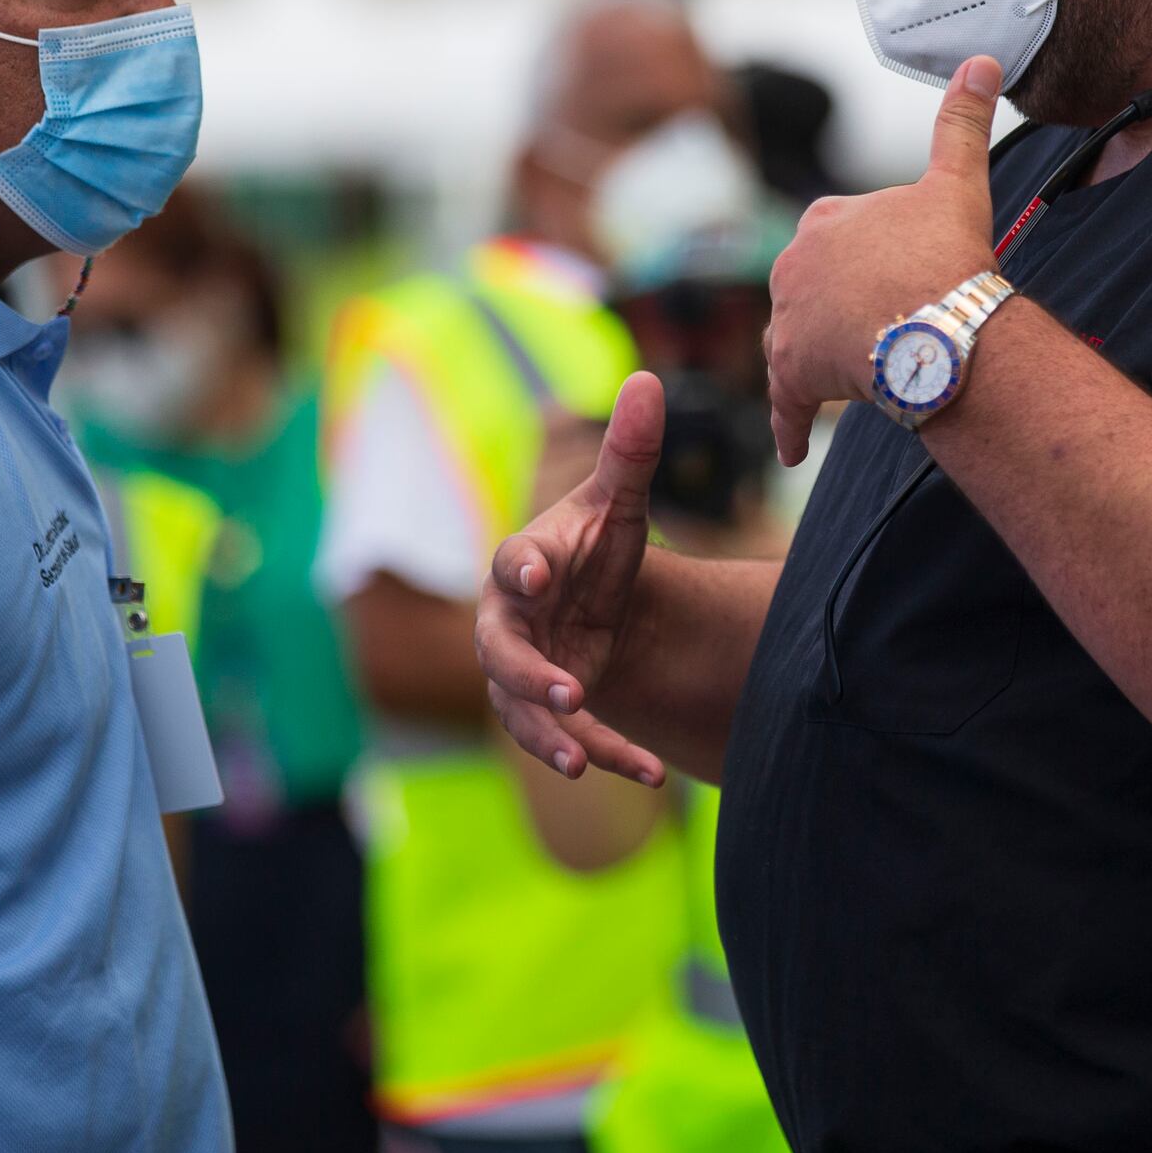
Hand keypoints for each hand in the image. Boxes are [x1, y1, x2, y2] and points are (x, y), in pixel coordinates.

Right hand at [476, 372, 668, 785]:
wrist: (605, 605)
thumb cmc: (599, 548)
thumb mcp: (620, 502)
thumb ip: (630, 451)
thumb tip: (646, 379)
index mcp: (523, 565)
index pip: (510, 565)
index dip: (520, 569)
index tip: (535, 574)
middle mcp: (511, 624)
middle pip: (500, 653)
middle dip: (528, 675)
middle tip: (566, 694)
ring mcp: (526, 674)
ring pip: (521, 712)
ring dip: (552, 737)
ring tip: (583, 761)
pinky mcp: (552, 713)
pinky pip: (573, 739)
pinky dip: (611, 756)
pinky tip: (651, 773)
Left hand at [763, 55, 1002, 464]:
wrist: (933, 326)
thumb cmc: (946, 256)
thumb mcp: (957, 182)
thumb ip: (961, 123)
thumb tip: (980, 59)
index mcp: (824, 218)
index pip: (838, 241)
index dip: (870, 264)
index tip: (896, 282)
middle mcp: (791, 266)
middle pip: (812, 295)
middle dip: (839, 312)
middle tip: (881, 335)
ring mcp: (786, 323)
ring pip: (796, 345)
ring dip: (818, 363)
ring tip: (853, 379)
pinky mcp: (790, 375)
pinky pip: (784, 405)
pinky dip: (789, 425)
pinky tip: (794, 448)